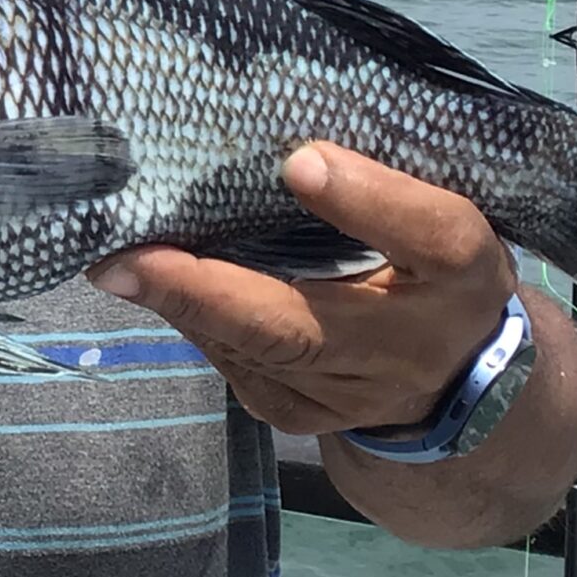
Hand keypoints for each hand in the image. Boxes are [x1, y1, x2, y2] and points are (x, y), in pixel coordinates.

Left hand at [87, 142, 515, 438]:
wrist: (457, 384)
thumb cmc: (437, 274)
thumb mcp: (440, 218)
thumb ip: (380, 190)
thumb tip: (297, 159)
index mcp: (455, 272)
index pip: (428, 234)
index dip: (365, 201)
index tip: (300, 161)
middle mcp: (399, 349)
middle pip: (295, 325)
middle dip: (200, 291)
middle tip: (119, 259)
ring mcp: (339, 397)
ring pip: (245, 348)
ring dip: (178, 301)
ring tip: (119, 257)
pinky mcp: (292, 416)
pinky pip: (229, 359)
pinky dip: (191, 317)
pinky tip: (157, 282)